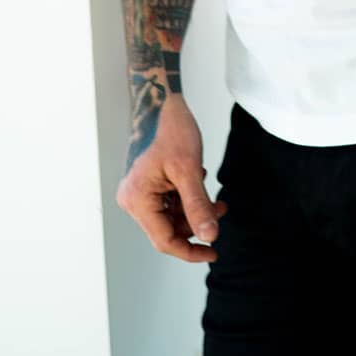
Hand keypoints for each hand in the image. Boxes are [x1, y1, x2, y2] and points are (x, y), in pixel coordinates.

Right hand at [115, 95, 225, 263]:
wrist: (162, 103)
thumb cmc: (171, 131)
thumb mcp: (189, 170)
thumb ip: (198, 206)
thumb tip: (210, 237)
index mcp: (138, 200)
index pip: (164, 240)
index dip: (190, 251)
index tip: (214, 252)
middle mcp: (133, 200)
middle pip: (168, 229)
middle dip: (197, 224)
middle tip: (221, 210)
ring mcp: (140, 193)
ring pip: (172, 217)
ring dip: (196, 211)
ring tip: (217, 199)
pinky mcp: (148, 185)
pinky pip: (170, 203)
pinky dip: (188, 199)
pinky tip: (199, 180)